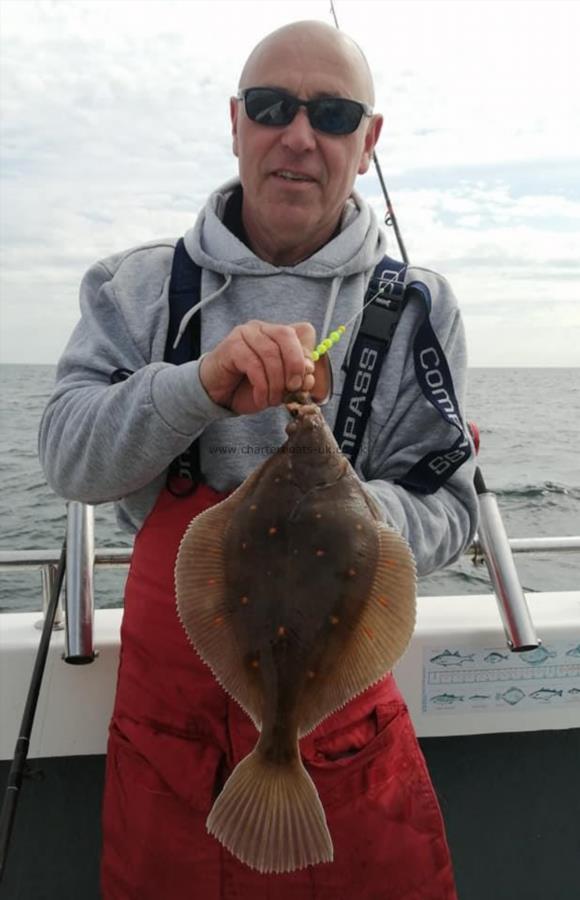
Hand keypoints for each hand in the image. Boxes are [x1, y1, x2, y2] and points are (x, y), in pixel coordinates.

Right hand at [199, 320, 316, 414]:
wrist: (219, 395)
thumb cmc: (250, 387)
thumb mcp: (279, 385)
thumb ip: (296, 378)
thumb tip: (310, 374)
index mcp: (278, 333)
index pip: (303, 331)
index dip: (308, 354)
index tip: (306, 377)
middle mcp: (262, 328)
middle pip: (287, 336)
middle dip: (295, 365)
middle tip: (293, 388)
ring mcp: (245, 334)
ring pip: (270, 353)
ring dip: (276, 382)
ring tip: (273, 400)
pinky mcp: (231, 346)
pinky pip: (254, 365)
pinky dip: (261, 386)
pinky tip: (261, 398)